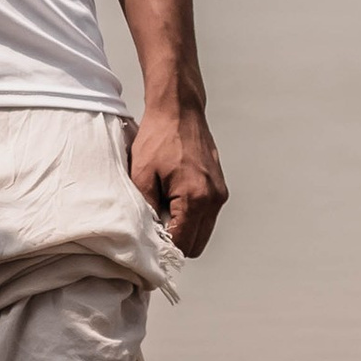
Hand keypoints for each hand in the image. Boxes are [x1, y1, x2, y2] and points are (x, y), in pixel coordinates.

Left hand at [130, 100, 226, 257]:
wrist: (179, 110)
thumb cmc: (159, 137)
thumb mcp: (141, 175)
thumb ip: (143, 210)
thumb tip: (145, 236)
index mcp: (194, 198)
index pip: (182, 245)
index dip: (163, 249)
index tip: (148, 242)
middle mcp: (213, 199)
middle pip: (195, 245)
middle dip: (175, 241)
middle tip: (153, 225)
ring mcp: (219, 194)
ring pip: (203, 232)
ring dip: (184, 229)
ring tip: (162, 208)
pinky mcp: (219, 187)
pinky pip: (206, 216)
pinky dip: (191, 216)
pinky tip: (173, 198)